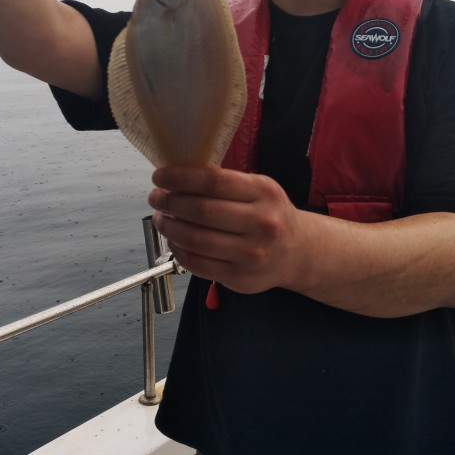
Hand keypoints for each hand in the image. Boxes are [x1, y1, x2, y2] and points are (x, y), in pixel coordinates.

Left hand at [148, 166, 305, 293]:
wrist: (298, 252)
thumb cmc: (270, 215)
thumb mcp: (259, 189)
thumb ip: (225, 183)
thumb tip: (178, 177)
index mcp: (264, 193)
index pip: (213, 182)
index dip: (180, 178)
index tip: (160, 176)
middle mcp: (261, 224)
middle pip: (201, 211)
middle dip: (169, 202)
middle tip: (156, 197)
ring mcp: (251, 254)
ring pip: (195, 240)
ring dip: (168, 226)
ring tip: (160, 218)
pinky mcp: (240, 278)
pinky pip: (197, 264)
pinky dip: (177, 249)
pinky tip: (173, 239)